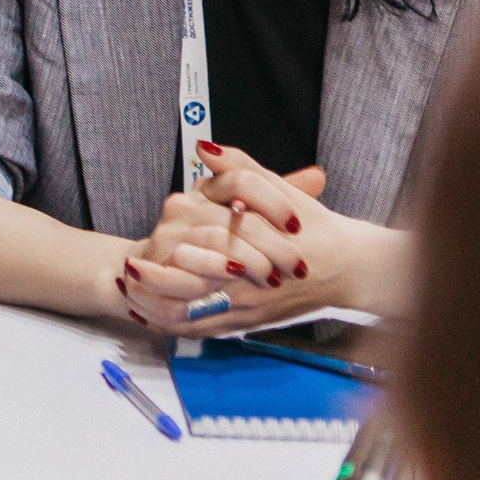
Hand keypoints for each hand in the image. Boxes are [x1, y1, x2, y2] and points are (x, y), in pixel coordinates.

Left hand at [115, 144, 407, 333]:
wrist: (356, 270)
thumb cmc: (319, 231)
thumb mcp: (281, 193)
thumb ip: (241, 169)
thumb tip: (204, 148)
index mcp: (253, 261)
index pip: (195, 276)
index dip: (157, 273)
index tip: (130, 261)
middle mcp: (249, 293)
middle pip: (189, 306)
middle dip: (150, 294)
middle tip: (123, 281)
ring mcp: (250, 312)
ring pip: (195, 323)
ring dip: (158, 312)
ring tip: (130, 299)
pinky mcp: (253, 323)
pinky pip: (208, 331)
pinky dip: (179, 325)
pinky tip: (154, 316)